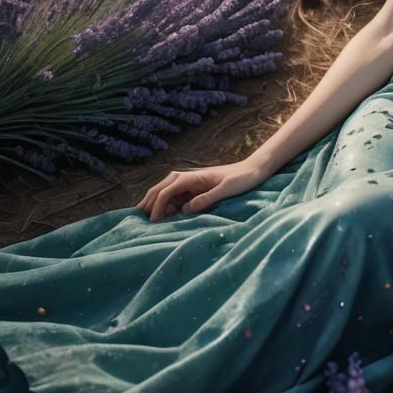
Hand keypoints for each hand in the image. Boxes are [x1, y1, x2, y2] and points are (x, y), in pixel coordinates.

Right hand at [136, 161, 267, 221]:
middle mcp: (186, 178)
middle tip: (139, 221)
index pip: (167, 191)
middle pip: (159, 189)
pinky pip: (175, 197)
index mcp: (192, 177)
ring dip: (155, 204)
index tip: (153, 222)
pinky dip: (166, 206)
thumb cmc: (242, 178)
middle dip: (148, 203)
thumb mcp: (226, 189)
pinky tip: (165, 216)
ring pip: (164, 193)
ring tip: (147, 221)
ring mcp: (189, 183)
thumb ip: (207, 199)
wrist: (253, 170)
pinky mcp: (194, 189)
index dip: (157, 206)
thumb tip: (184, 211)